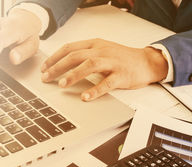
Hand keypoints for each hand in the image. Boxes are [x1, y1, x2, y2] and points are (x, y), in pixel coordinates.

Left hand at [41, 39, 167, 100]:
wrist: (146, 62)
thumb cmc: (122, 59)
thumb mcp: (102, 51)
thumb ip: (85, 55)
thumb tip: (63, 65)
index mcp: (95, 44)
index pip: (70, 48)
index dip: (55, 58)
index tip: (44, 68)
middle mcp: (102, 51)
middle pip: (75, 56)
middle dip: (58, 67)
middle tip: (46, 78)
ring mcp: (112, 62)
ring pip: (89, 65)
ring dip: (73, 75)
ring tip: (62, 84)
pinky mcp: (121, 75)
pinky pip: (106, 83)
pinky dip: (95, 90)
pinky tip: (85, 96)